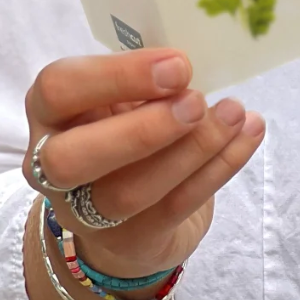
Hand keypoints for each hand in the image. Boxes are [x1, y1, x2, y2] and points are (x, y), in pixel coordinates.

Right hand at [22, 47, 263, 279]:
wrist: (128, 217)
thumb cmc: (126, 128)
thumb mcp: (123, 96)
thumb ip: (144, 78)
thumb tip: (191, 59)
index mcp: (51, 113)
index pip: (59, 89)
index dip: (115, 76)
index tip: (177, 65)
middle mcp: (52, 167)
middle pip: (71, 159)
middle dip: (141, 130)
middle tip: (197, 102)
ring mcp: (87, 213)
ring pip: (129, 191)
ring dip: (192, 149)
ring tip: (235, 114)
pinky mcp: (133, 240)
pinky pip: (176, 206)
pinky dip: (219, 167)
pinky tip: (248, 134)